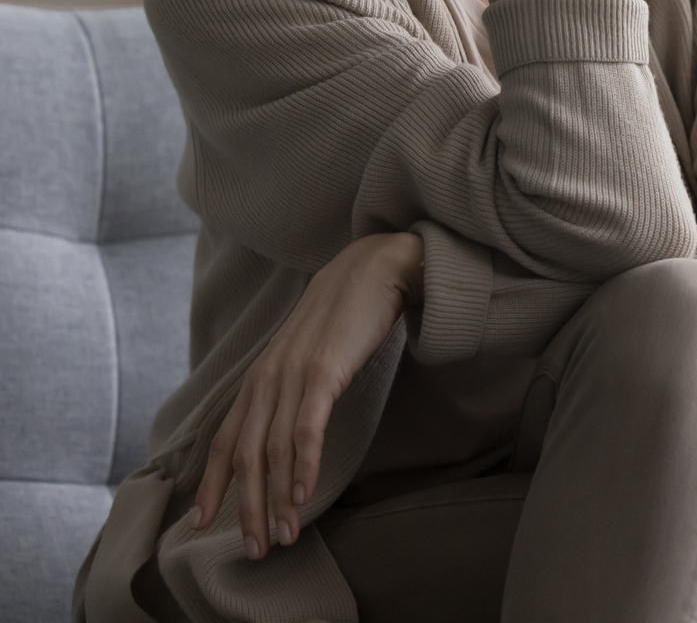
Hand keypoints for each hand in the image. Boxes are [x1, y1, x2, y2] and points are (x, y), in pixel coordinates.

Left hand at [190, 232, 423, 558]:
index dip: (213, 482)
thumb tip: (287, 422)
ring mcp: (295, 372)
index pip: (227, 437)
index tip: (201, 522)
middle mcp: (269, 376)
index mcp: (262, 373)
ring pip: (275, 450)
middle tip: (253, 549)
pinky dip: (303, 467)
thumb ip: (292, 383)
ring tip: (285, 535)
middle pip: (247, 454)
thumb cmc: (347, 310)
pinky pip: (307, 428)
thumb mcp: (308, 350)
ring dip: (278, 499)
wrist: (377, 266)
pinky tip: (305, 496)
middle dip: (246, 507)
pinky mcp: (324, 370)